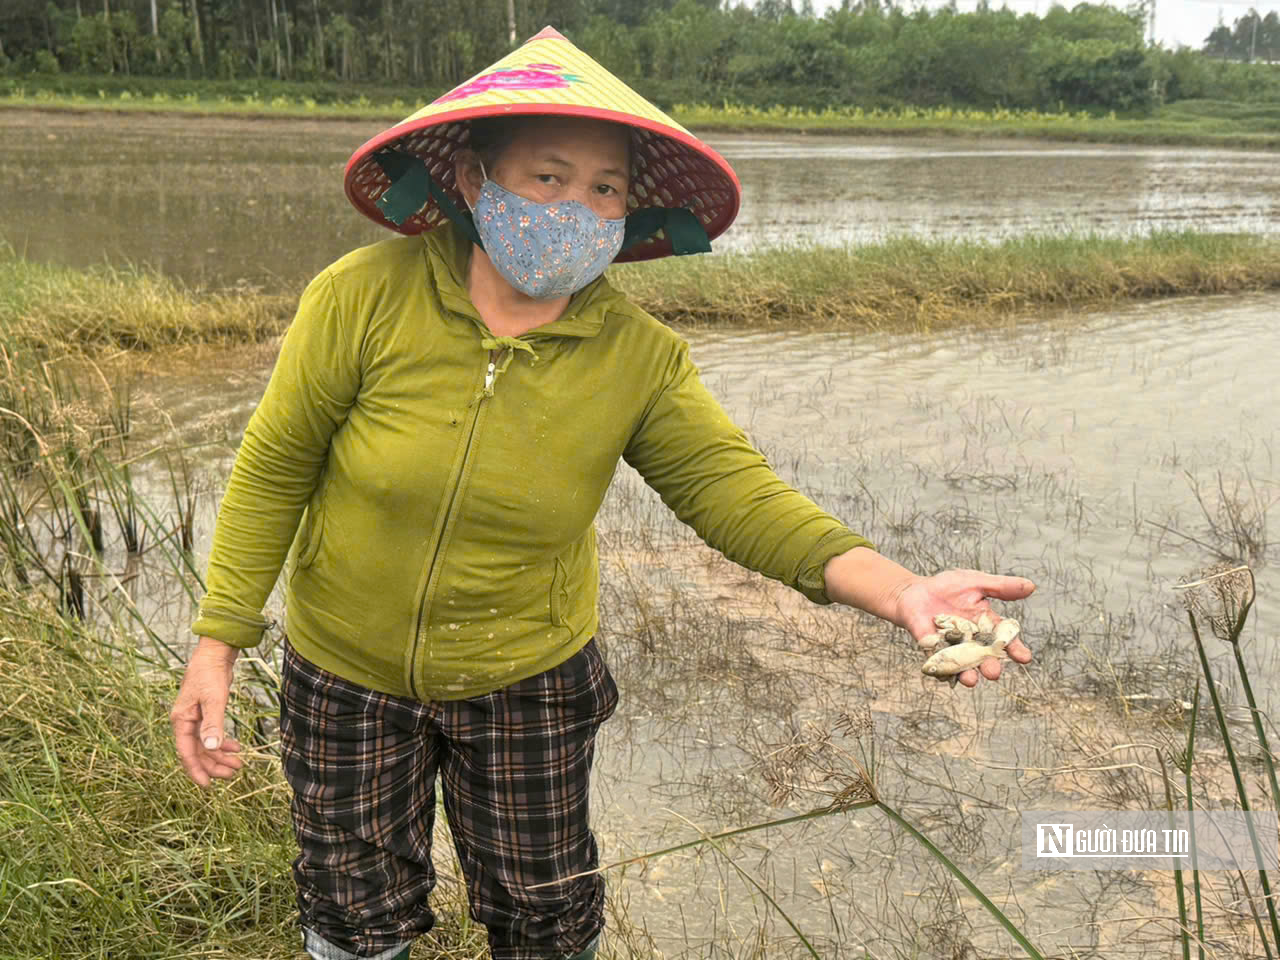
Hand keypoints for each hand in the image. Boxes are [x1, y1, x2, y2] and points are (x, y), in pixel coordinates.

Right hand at [170, 636, 244, 786]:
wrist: (214, 654)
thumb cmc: (210, 674)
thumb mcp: (214, 699)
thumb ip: (212, 724)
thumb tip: (210, 748)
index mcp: (181, 721)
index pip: (186, 753)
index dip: (196, 771)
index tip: (207, 786)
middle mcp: (185, 723)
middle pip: (197, 752)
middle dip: (214, 765)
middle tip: (233, 773)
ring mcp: (194, 719)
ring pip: (206, 746)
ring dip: (220, 756)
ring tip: (239, 764)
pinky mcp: (205, 714)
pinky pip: (211, 735)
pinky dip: (223, 743)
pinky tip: (236, 748)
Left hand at [892, 569, 1034, 687]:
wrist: (915, 591)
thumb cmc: (948, 587)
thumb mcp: (976, 582)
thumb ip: (1001, 587)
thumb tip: (1031, 586)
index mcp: (987, 625)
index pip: (1005, 640)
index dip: (1015, 649)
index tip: (1024, 657)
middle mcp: (973, 641)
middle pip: (985, 657)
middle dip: (990, 666)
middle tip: (993, 672)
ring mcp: (952, 647)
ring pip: (963, 665)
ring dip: (967, 674)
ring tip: (971, 680)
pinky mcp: (932, 649)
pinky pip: (937, 661)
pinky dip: (941, 668)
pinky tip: (944, 673)